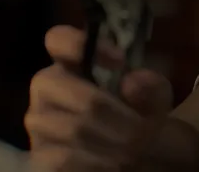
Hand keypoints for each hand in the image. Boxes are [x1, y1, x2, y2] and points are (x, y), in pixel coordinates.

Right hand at [26, 25, 171, 171]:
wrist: (141, 155)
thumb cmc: (140, 115)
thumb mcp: (157, 98)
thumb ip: (152, 86)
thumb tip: (132, 82)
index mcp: (74, 63)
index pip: (57, 39)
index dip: (78, 43)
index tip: (119, 59)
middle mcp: (49, 88)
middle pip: (56, 84)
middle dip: (105, 106)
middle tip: (139, 126)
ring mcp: (40, 123)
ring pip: (69, 126)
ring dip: (111, 139)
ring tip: (136, 148)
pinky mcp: (41, 156)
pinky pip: (65, 157)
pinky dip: (99, 161)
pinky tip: (115, 164)